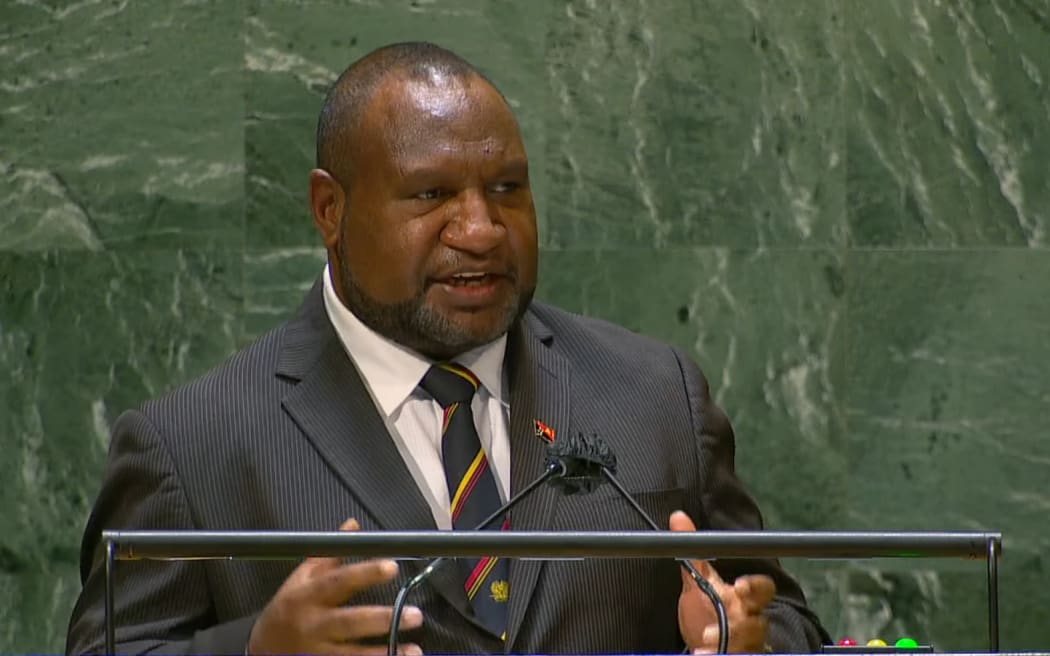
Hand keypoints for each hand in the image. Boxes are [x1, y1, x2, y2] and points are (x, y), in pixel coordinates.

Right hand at [247, 518, 423, 655]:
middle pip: (350, 622)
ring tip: (414, 650)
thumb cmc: (288, 608)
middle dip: (383, 619)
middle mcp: (313, 624)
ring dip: (385, 653)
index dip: (365, 573)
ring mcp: (317, 652)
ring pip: (353, 654)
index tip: (392, 567)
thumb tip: (352, 525)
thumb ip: (329, 554)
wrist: (261, 649)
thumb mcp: (301, 578)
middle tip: (416, 615)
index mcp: (309, 595)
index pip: (339, 581)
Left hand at [671, 511, 774, 653]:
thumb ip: (693, 555)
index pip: (763, 589)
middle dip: (743, 624)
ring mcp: (747, 643)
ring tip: (704, 645)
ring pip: (749, 645)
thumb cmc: (708, 609)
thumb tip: (678, 517)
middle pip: (759, 622)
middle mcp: (750, 621)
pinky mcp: (740, 655)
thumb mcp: (699, 582)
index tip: (739, 585)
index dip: (755, 586)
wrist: (704, 642)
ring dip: (728, 645)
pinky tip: (702, 655)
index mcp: (744, 599)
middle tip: (720, 625)